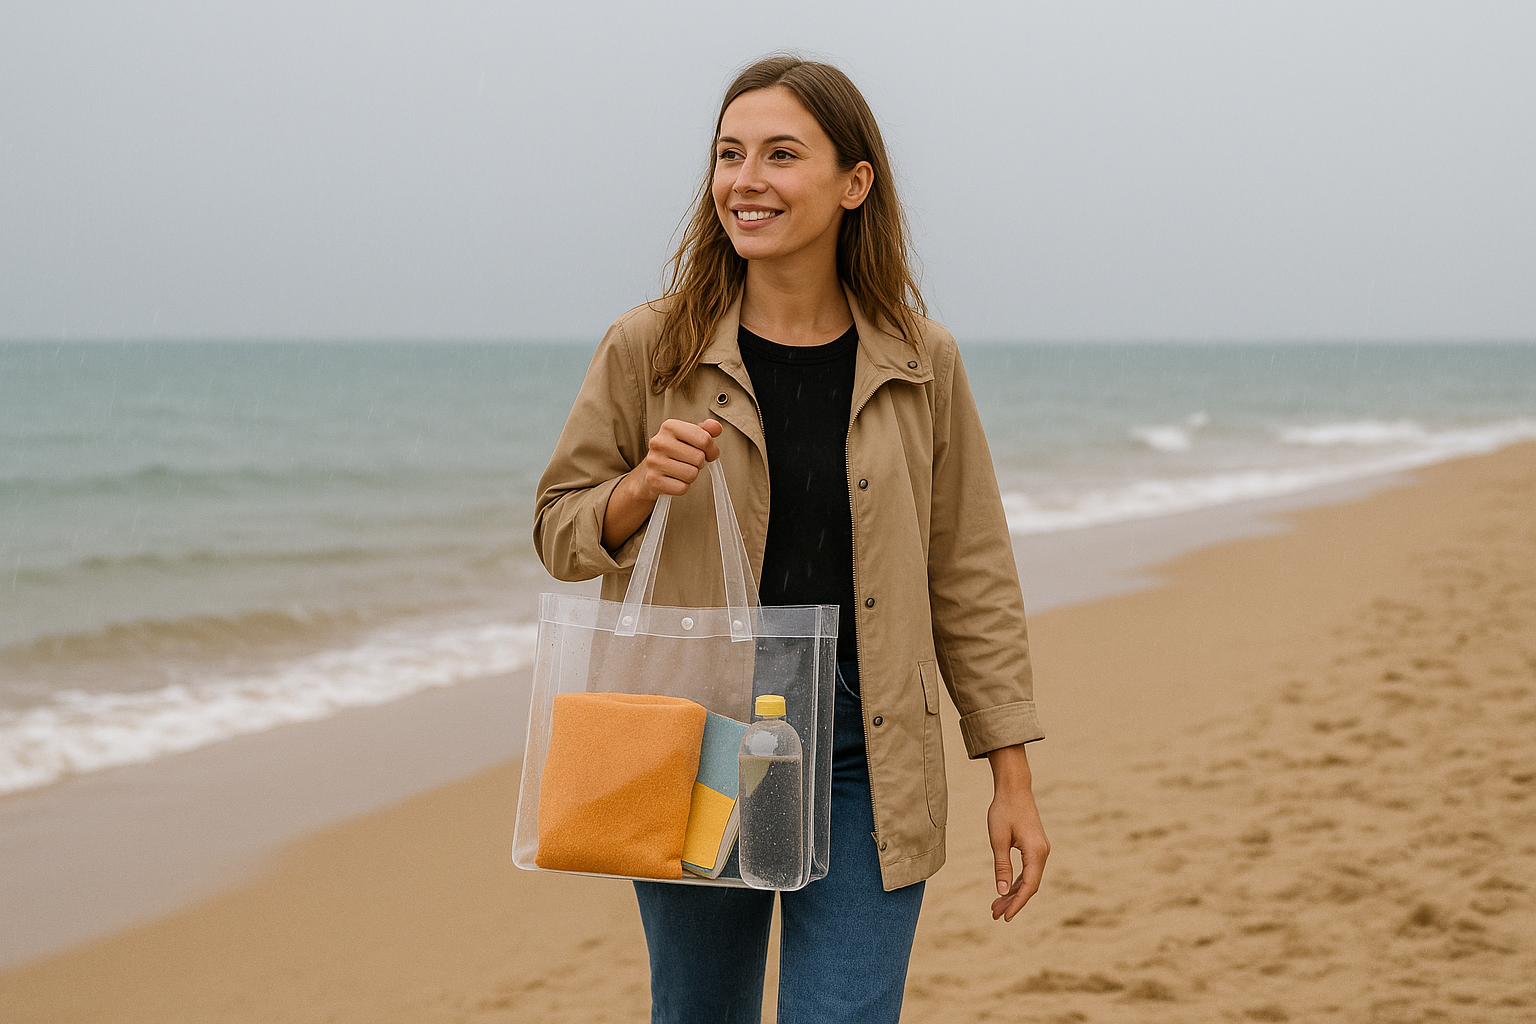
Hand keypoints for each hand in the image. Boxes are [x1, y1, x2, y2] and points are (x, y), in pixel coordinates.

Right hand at [602, 419, 721, 549]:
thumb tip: (716, 427)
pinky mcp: (654, 480)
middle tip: (689, 462)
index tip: (707, 452)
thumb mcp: (689, 436)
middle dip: (699, 463)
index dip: (711, 449)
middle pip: (699, 458)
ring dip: (691, 475)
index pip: (704, 439)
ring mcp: (654, 462)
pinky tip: (674, 479)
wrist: (649, 471)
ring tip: (681, 469)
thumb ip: (706, 430)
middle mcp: (659, 442)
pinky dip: (682, 486)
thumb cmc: (674, 451)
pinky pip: (682, 488)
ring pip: (692, 474)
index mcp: (669, 426)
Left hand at [984, 744, 1049, 921]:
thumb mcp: (998, 839)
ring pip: (1028, 879)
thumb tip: (1001, 892)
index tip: (1005, 917)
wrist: (1014, 789)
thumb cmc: (1004, 811)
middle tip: (994, 915)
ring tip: (995, 907)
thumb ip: (1001, 865)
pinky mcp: (1035, 847)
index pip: (1029, 886)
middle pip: (1029, 885)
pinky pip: (1028, 871)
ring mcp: (1040, 851)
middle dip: (1012, 902)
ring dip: (1013, 893)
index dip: (1017, 903)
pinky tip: (1004, 891)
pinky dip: (1016, 882)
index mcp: (1036, 852)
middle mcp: (1042, 853)